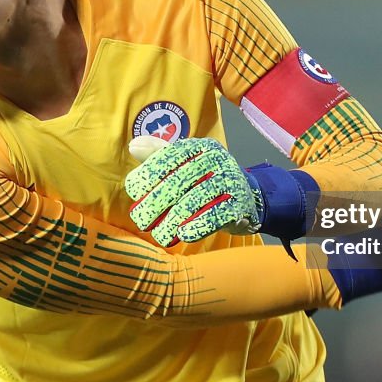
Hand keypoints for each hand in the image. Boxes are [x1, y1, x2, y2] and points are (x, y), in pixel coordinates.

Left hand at [125, 137, 260, 246]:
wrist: (247, 198)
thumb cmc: (206, 181)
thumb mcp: (185, 164)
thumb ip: (158, 154)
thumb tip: (133, 146)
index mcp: (200, 147)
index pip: (169, 156)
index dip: (148, 174)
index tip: (134, 192)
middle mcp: (217, 159)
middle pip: (179, 181)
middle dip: (155, 203)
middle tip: (141, 221)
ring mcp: (231, 180)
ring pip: (194, 200)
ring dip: (172, 221)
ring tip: (159, 235)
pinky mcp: (240, 203)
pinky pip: (216, 216)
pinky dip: (198, 226)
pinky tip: (183, 235)